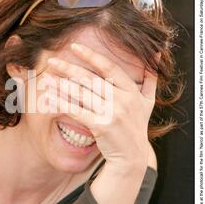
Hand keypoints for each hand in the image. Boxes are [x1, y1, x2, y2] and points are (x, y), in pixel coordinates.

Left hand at [47, 43, 157, 168]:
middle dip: (69, 69)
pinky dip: (62, 103)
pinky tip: (50, 98)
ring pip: (82, 94)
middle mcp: (124, 100)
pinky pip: (77, 111)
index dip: (91, 55)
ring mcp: (112, 114)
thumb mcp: (148, 102)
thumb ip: (151, 77)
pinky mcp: (101, 127)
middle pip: (91, 79)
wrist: (132, 157)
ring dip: (61, 85)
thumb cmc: (136, 126)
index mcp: (133, 91)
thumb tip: (158, 52)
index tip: (74, 47)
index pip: (110, 68)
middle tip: (52, 61)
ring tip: (46, 78)